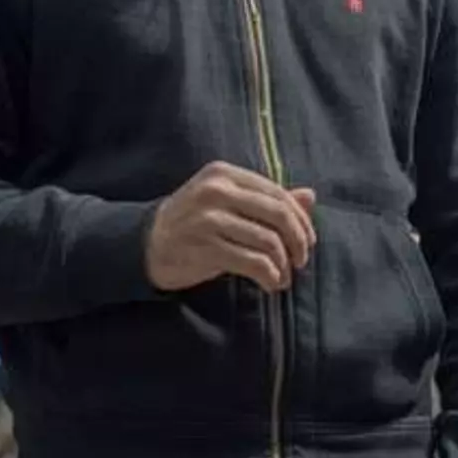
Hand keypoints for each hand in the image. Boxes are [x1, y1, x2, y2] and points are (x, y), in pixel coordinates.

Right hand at [145, 161, 317, 292]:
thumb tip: (310, 196)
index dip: (300, 220)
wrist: (147, 244)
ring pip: (268, 241)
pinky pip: (252, 262)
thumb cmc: (195, 223)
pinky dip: (269, 276)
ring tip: (283, 277)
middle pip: (278, 214)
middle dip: (298, 241)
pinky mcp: (204, 247)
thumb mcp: (229, 204)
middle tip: (301, 261)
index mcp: (225, 174)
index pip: (277, 193)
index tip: (308, 241)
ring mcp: (208, 218)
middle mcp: (217, 190)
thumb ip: (268, 200)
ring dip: (283, 264)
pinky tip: (270, 284)